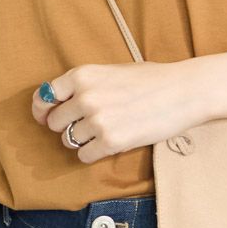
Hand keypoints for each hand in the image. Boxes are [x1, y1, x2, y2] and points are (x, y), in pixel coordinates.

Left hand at [30, 61, 200, 163]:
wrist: (184, 91)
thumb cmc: (151, 79)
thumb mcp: (111, 71)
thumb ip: (83, 84)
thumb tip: (54, 100)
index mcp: (83, 74)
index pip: (44, 96)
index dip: (42, 109)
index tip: (46, 116)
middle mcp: (85, 96)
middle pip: (54, 123)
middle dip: (67, 126)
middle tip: (89, 123)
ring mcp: (97, 120)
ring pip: (68, 141)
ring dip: (82, 140)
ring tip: (106, 130)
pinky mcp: (111, 142)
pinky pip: (84, 156)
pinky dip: (94, 153)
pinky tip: (110, 143)